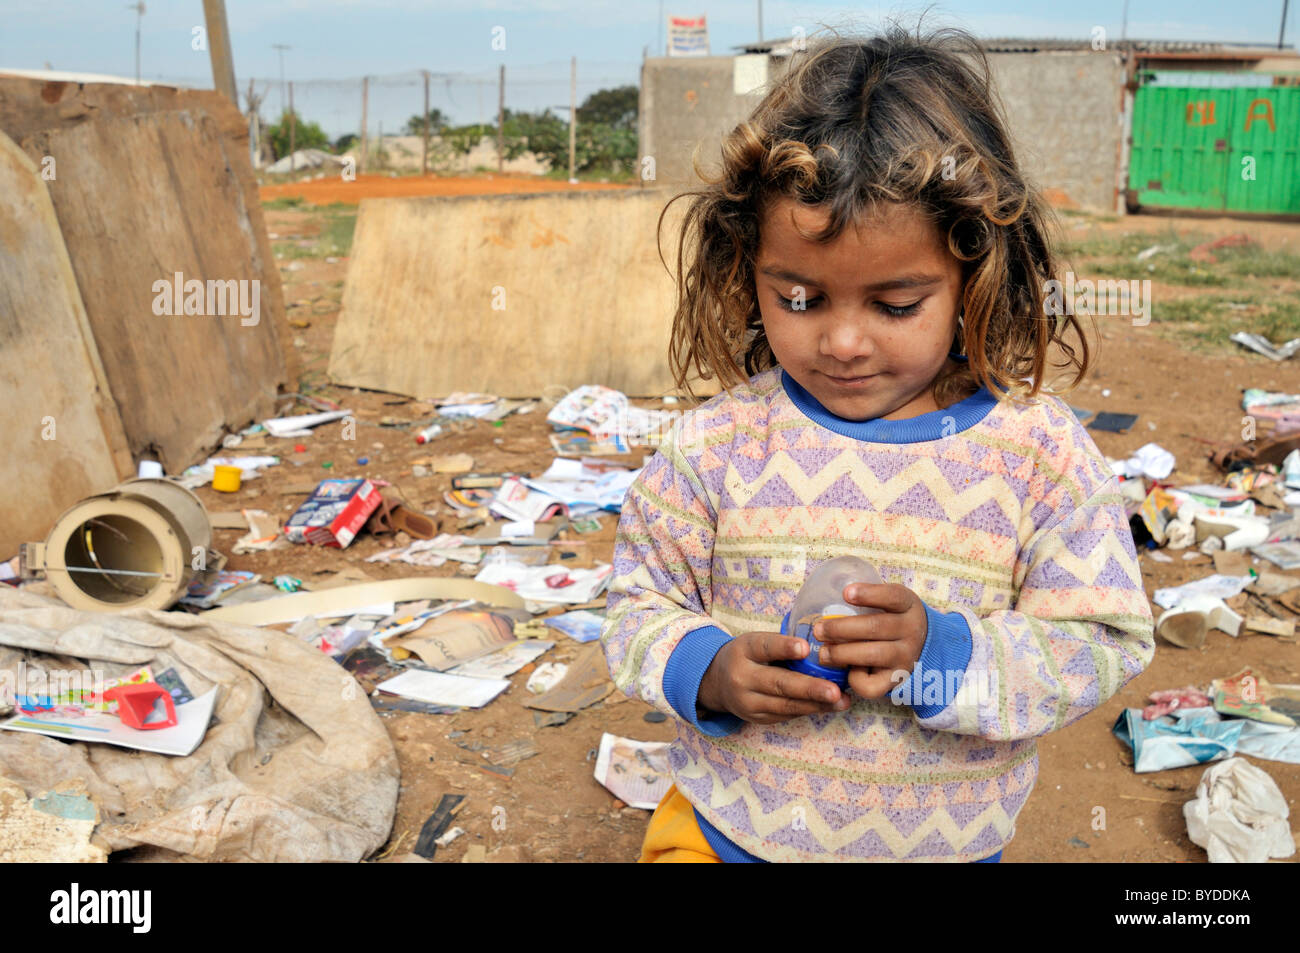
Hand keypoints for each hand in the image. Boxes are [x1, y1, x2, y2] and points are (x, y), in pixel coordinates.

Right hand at [697, 631, 850, 724]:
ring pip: (786, 705)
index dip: (784, 647)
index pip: (764, 647)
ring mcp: (748, 702)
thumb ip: (782, 644)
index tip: (806, 647)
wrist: (717, 683)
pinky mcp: (758, 718)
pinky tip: (831, 706)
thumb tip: (824, 643)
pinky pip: (787, 714)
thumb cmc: (747, 656)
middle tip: (834, 690)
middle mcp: (742, 678)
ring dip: (817, 704)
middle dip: (809, 688)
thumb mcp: (755, 642)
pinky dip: (811, 710)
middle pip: (778, 684)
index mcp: (743, 651)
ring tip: (841, 701)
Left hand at [814, 583, 928, 699]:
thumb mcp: (889, 604)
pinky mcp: (897, 679)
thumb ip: (868, 600)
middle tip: (818, 630)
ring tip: (823, 653)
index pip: (893, 596)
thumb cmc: (892, 620)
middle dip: (841, 628)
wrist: (922, 649)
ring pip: (873, 654)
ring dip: (842, 654)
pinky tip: (848, 671)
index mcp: (908, 605)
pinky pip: (874, 685)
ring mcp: (906, 656)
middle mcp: (911, 630)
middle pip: (875, 627)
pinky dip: (856, 679)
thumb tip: (826, 598)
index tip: (846, 593)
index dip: (869, 594)